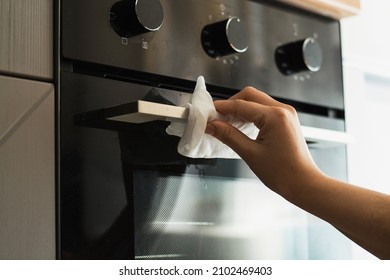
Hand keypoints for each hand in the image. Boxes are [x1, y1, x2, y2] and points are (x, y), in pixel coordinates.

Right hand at [206, 86, 323, 196]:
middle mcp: (283, 110)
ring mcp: (286, 114)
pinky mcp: (286, 121)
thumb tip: (213, 126)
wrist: (304, 184)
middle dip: (231, 104)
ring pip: (257, 101)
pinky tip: (241, 125)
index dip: (222, 108)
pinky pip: (265, 109)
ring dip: (241, 108)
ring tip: (227, 123)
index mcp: (275, 116)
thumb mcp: (250, 153)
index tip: (209, 113)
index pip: (241, 105)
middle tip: (217, 117)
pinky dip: (251, 114)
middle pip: (250, 96)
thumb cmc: (283, 173)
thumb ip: (228, 136)